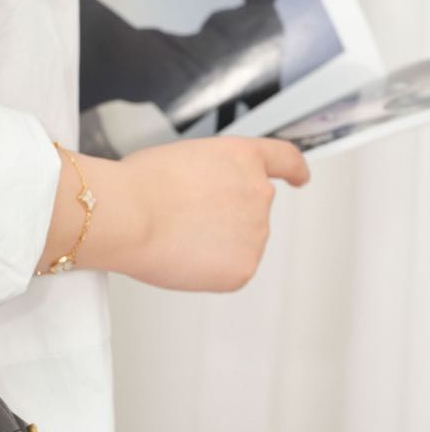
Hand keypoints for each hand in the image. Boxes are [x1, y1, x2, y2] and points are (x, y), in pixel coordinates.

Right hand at [68, 136, 310, 291]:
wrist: (130, 215)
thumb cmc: (142, 185)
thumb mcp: (184, 159)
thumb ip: (210, 176)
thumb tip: (205, 201)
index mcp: (243, 158)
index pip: (284, 161)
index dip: (294, 170)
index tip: (300, 177)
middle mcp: (260, 193)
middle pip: (250, 211)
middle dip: (225, 219)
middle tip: (185, 222)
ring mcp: (256, 233)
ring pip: (238, 243)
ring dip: (214, 244)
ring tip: (175, 236)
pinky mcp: (242, 268)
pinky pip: (227, 272)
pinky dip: (207, 270)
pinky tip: (181, 257)